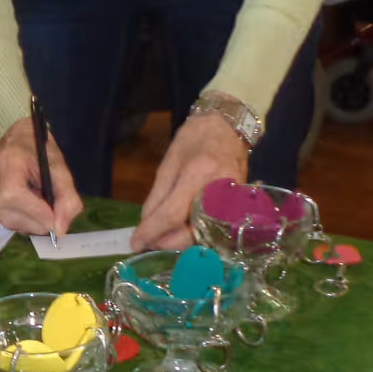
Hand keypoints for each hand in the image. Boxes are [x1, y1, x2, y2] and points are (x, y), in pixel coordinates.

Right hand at [0, 118, 83, 237]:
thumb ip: (66, 197)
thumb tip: (60, 228)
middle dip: (36, 222)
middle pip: (9, 214)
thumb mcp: (60, 168)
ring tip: (39, 206)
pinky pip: (1, 217)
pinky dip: (18, 218)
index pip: (14, 196)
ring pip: (5, 220)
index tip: (57, 224)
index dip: (37, 215)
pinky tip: (26, 205)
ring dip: (28, 222)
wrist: (20, 137)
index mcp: (8, 161)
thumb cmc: (40, 150)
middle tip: (52, 216)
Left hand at [131, 111, 248, 251]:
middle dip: (165, 242)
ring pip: (201, 237)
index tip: (134, 243)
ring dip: (178, 241)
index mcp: (200, 174)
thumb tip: (145, 224)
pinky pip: (212, 230)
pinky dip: (193, 234)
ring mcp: (232, 203)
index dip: (151, 232)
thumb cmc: (195, 138)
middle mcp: (220, 193)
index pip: (172, 215)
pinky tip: (179, 229)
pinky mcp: (237, 209)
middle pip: (190, 233)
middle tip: (147, 240)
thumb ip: (157, 196)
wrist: (228, 128)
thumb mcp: (169, 163)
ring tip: (160, 234)